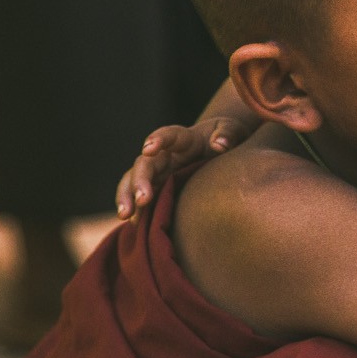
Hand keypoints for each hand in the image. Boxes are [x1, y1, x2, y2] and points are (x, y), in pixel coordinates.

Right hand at [115, 118, 252, 221]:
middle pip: (145, 164)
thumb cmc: (226, 136)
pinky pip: (142, 200)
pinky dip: (137, 212)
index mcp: (184, 139)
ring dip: (127, 197)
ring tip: (124, 216)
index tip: (148, 148)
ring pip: (134, 182)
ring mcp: (159, 173)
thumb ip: (227, 134)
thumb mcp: (232, 130)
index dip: (158, 140)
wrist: (219, 147)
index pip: (169, 136)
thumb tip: (219, 144)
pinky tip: (134, 227)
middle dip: (140, 180)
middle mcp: (165, 156)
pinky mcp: (158, 189)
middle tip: (142, 200)